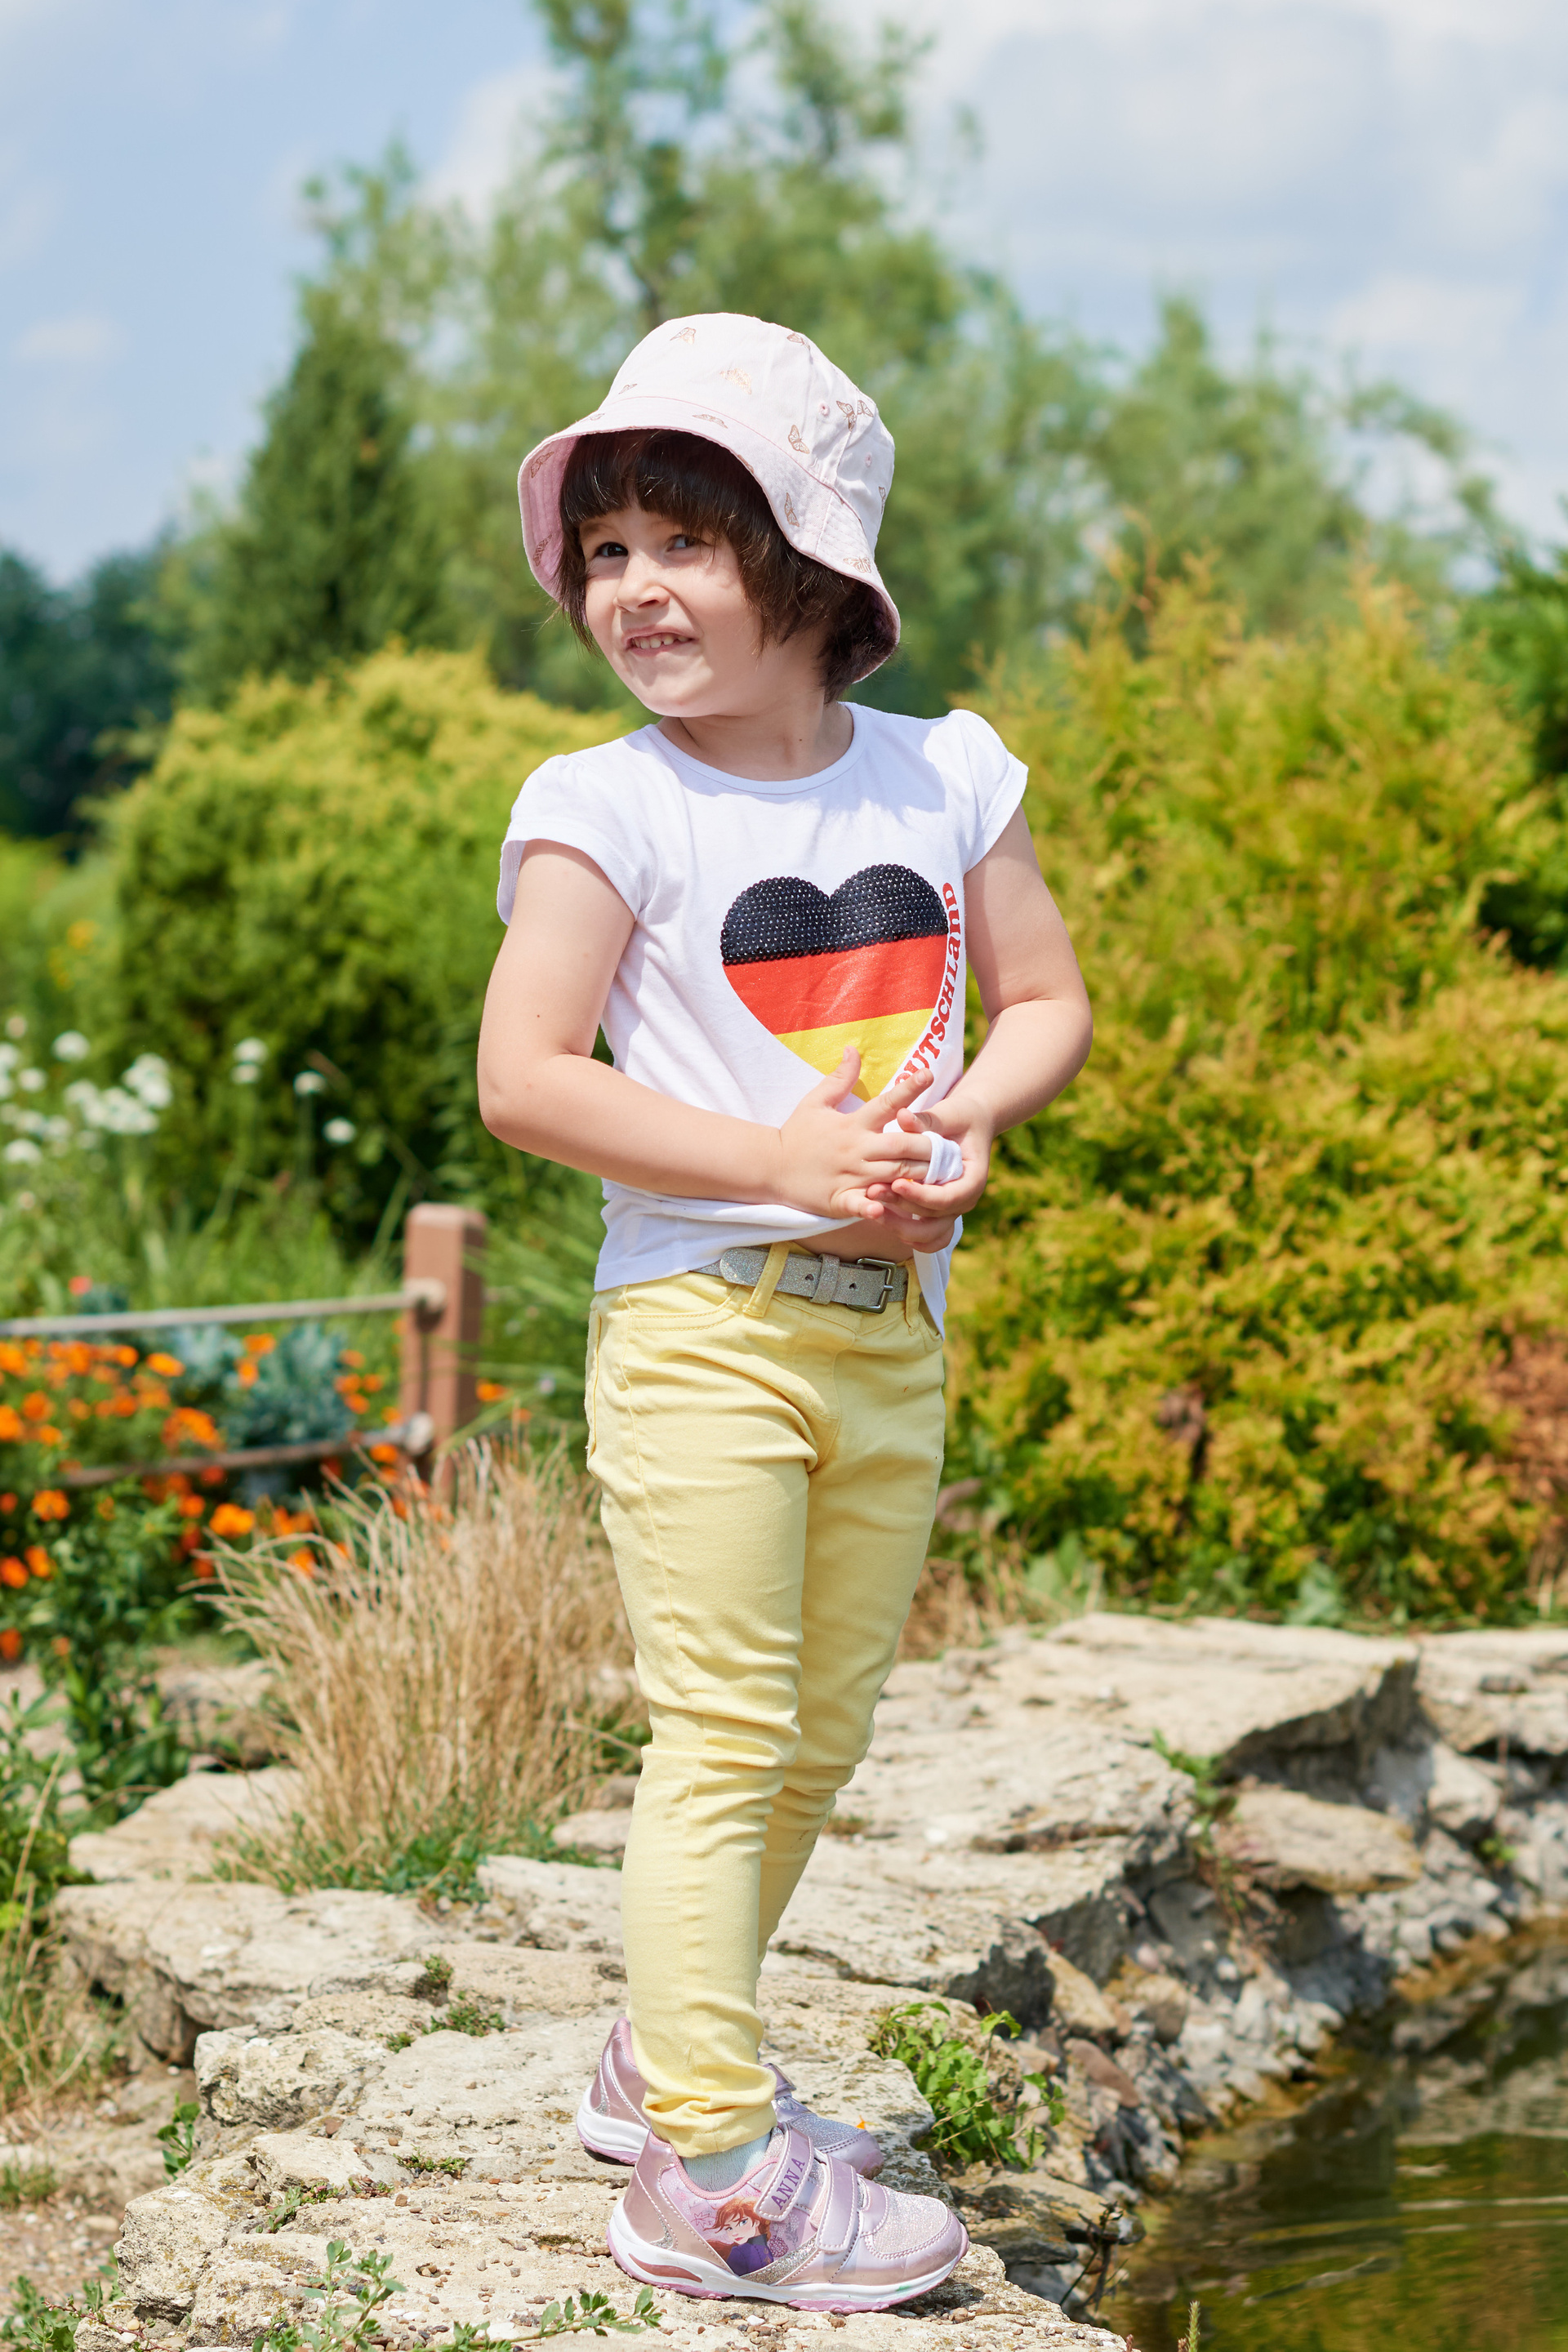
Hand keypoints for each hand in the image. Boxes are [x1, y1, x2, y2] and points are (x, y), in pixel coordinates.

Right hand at [772, 1051, 938, 1221]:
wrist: (769, 1166)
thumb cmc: (797, 1134)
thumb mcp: (816, 1102)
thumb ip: (840, 1078)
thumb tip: (852, 1049)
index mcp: (854, 1124)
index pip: (887, 1103)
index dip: (909, 1087)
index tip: (930, 1074)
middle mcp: (856, 1149)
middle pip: (901, 1144)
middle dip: (928, 1145)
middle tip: (952, 1145)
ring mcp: (849, 1175)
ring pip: (892, 1176)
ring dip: (918, 1176)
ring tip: (943, 1178)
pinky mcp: (839, 1199)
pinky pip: (860, 1205)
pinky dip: (874, 1207)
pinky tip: (888, 1209)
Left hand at [876, 1090, 994, 1224]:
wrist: (968, 1125)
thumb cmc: (959, 1117)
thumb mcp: (948, 1114)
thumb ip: (926, 1121)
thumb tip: (902, 1115)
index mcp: (973, 1179)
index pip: (948, 1197)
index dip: (921, 1195)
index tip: (895, 1183)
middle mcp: (965, 1200)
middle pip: (934, 1218)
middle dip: (902, 1208)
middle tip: (873, 1191)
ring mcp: (952, 1211)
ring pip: (928, 1235)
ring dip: (899, 1226)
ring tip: (872, 1208)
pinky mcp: (939, 1215)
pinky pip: (926, 1238)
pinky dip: (907, 1236)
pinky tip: (882, 1221)